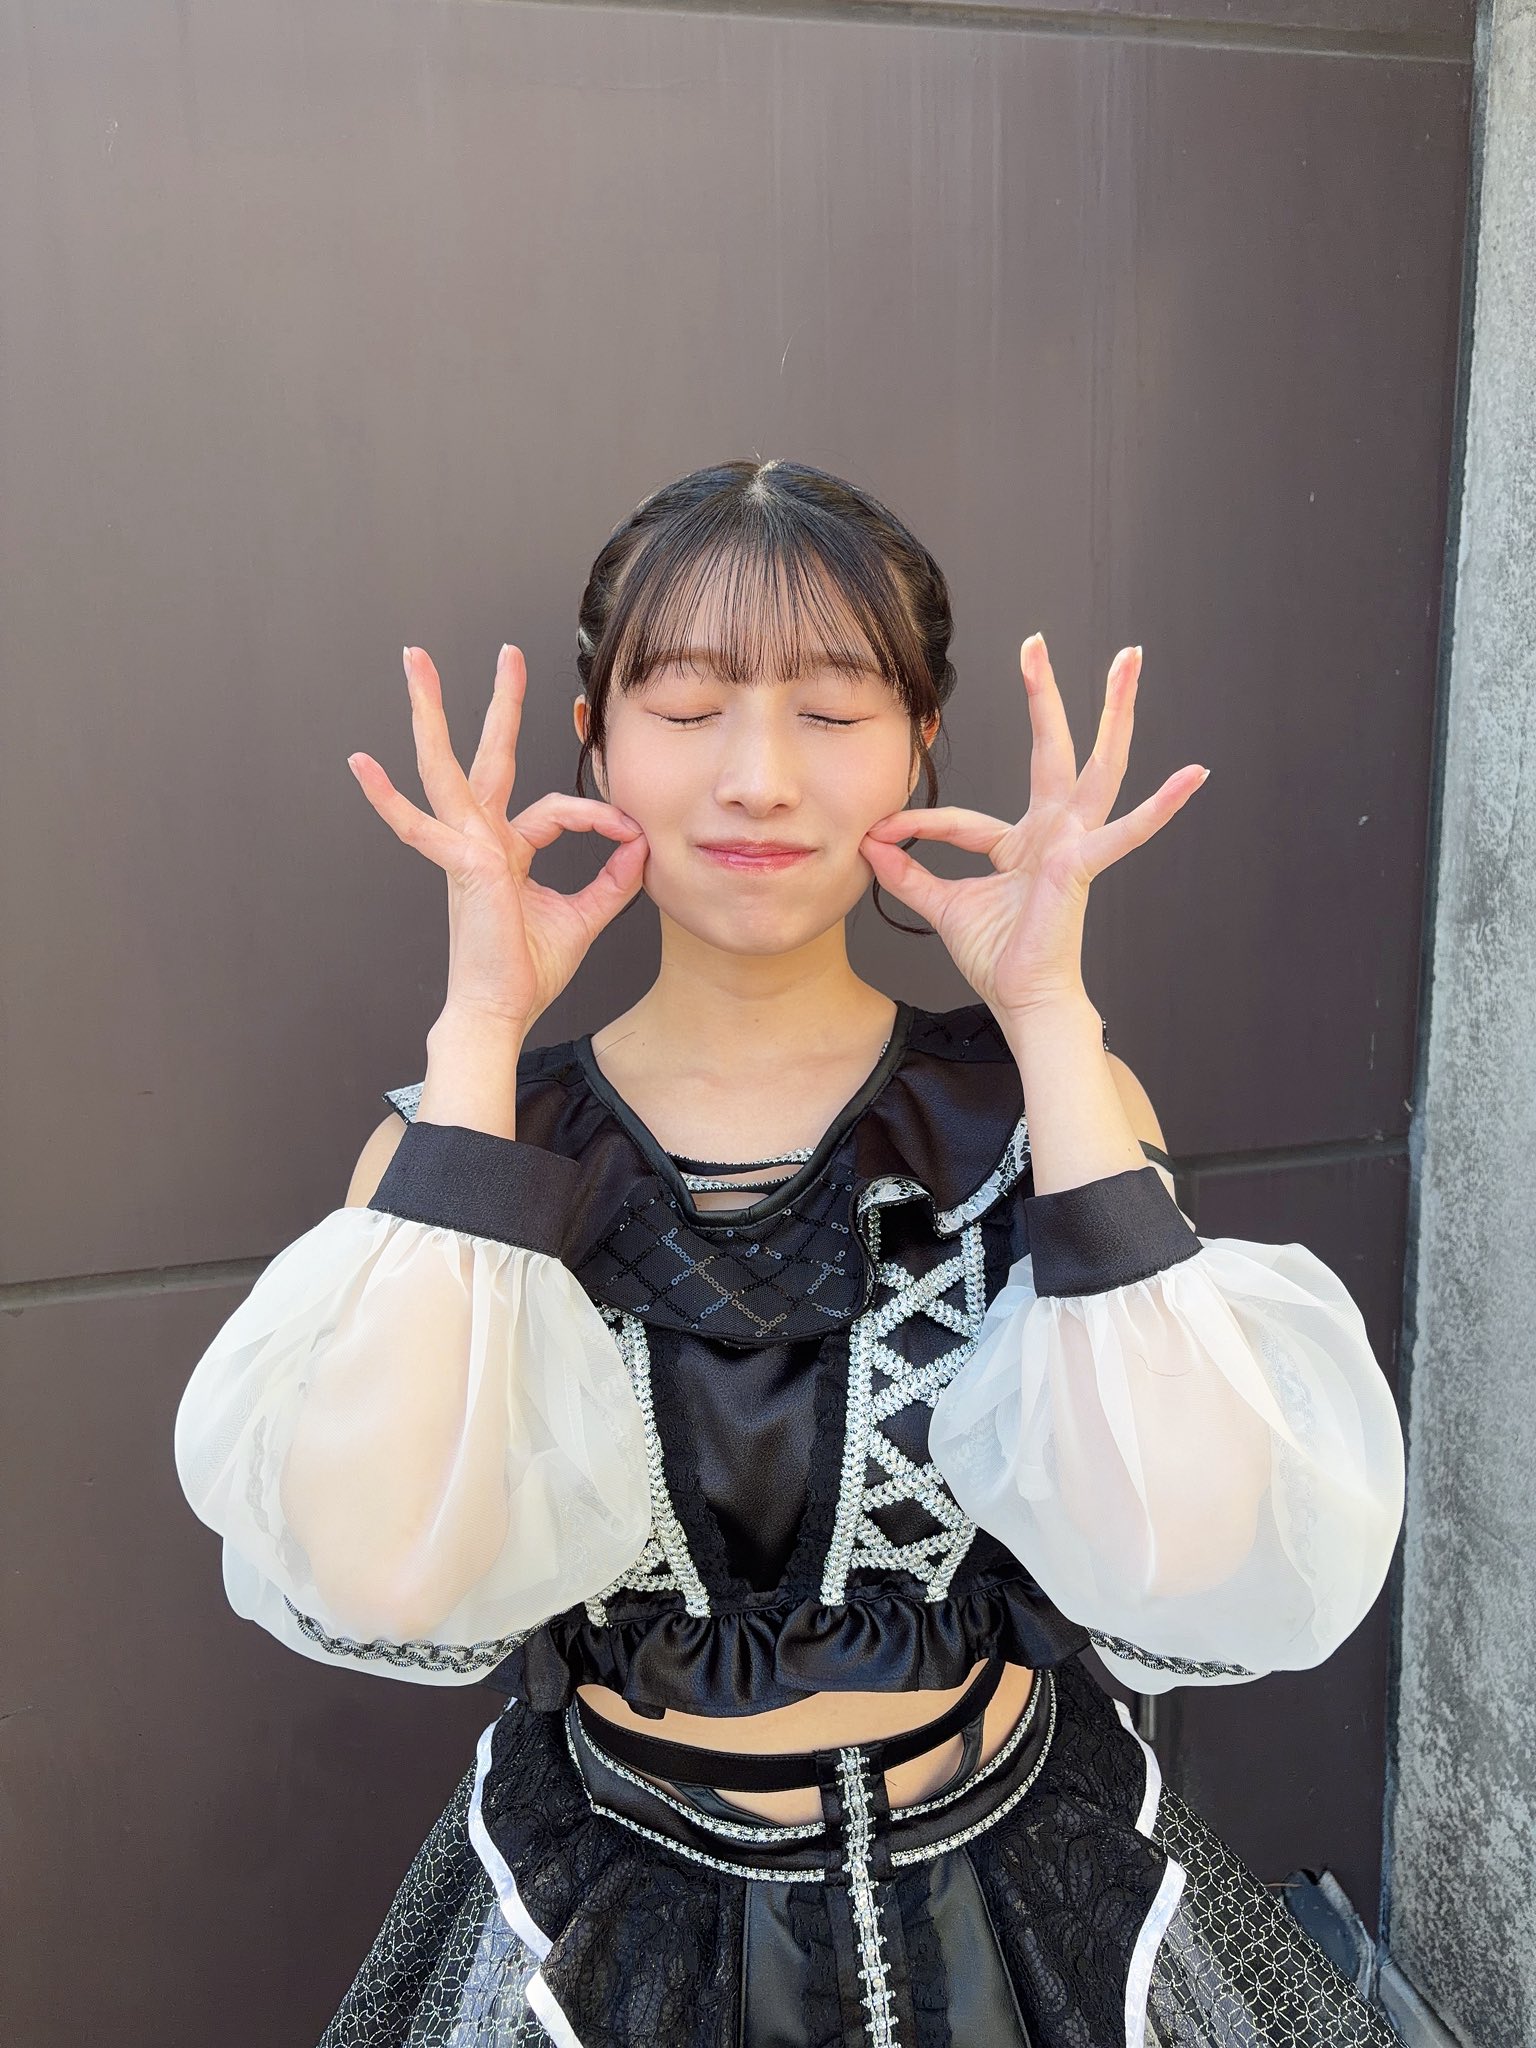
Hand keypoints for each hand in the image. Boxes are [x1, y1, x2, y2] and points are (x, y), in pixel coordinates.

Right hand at [347, 644, 648, 1031]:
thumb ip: (613, 880)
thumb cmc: (526, 971)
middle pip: (488, 756)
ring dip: (431, 711)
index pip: (556, 808)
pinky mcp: (460, 864)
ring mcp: (464, 847)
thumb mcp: (584, 917)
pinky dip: (388, 798)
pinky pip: (422, 825)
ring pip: (445, 767)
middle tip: (508, 651)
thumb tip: (642, 847)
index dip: (599, 816)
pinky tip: (359, 765)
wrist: (497, 1011)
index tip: (631, 834)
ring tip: (414, 660)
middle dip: (499, 703)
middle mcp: (480, 839)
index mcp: (507, 849)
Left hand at [859, 635, 1205, 1024]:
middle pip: (1053, 749)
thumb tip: (869, 845)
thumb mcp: (942, 906)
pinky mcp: (1083, 863)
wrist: (1025, 999)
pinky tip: (1194, 775)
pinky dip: (1160, 806)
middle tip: (1036, 641)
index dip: (916, 828)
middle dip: (1045, 695)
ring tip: (1130, 660)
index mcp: (1021, 843)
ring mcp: (1074, 842)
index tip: (881, 837)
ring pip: (1099, 765)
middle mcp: (1054, 832)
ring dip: (1115, 711)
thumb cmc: (999, 956)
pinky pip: (1125, 832)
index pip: (961, 820)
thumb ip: (908, 874)